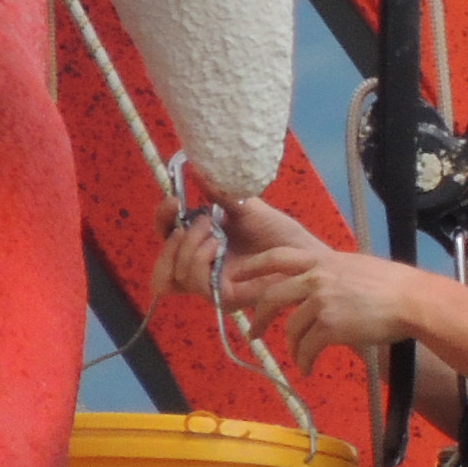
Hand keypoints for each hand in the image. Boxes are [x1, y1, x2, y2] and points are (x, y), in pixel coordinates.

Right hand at [150, 193, 324, 300]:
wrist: (306, 251)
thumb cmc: (280, 233)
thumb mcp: (245, 207)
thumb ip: (218, 194)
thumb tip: (197, 169)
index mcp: (203, 249)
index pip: (166, 243)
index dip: (161, 221)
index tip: (172, 200)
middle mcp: (204, 271)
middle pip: (162, 268)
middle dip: (171, 237)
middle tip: (199, 219)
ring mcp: (213, 286)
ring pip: (175, 276)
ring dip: (188, 247)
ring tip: (214, 232)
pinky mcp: (226, 297)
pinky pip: (196, 283)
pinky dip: (199, 260)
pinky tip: (217, 244)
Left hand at [230, 246, 423, 372]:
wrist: (412, 301)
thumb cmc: (394, 284)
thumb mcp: (358, 267)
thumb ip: (334, 272)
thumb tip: (322, 286)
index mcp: (323, 259)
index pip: (277, 257)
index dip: (253, 266)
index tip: (236, 276)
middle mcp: (316, 277)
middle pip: (273, 296)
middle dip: (260, 317)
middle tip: (253, 332)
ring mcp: (321, 302)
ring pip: (292, 328)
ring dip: (291, 347)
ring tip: (299, 358)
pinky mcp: (330, 326)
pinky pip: (307, 348)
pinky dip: (304, 361)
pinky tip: (308, 368)